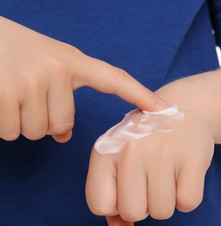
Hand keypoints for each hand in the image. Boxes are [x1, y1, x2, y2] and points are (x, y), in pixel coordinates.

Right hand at [0, 17, 166, 141]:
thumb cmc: (11, 51)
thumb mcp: (44, 66)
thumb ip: (61, 98)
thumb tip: (64, 136)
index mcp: (70, 60)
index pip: (113, 79)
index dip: (139, 94)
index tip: (163, 109)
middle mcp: (56, 69)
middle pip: (61, 125)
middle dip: (44, 121)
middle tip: (24, 95)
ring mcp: (30, 80)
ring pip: (36, 131)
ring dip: (21, 122)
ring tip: (9, 93)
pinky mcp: (4, 93)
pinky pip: (12, 131)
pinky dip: (2, 124)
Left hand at [86, 104, 213, 225]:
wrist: (183, 110)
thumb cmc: (146, 144)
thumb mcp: (122, 166)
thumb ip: (114, 208)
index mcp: (104, 151)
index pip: (100, 205)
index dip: (117, 203)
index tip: (129, 184)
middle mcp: (130, 150)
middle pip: (133, 213)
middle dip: (145, 203)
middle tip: (152, 177)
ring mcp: (161, 152)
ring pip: (162, 212)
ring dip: (167, 200)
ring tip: (169, 172)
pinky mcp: (191, 156)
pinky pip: (188, 203)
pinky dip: (188, 195)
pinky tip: (184, 171)